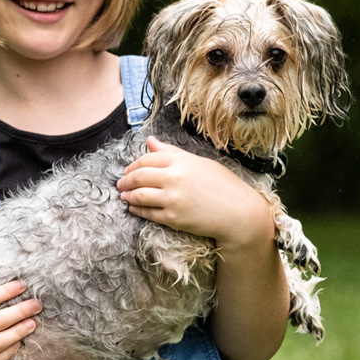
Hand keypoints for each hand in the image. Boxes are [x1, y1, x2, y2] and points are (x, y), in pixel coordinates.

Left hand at [116, 137, 273, 247]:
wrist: (238, 212)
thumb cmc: (223, 185)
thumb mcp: (199, 162)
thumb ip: (172, 152)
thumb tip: (150, 141)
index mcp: (181, 161)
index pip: (147, 159)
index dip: (134, 165)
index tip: (128, 169)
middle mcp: (174, 178)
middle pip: (139, 176)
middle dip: (126, 180)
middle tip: (121, 183)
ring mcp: (172, 199)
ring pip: (140, 195)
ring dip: (128, 195)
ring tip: (123, 195)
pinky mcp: (173, 218)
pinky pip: (148, 213)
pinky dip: (137, 209)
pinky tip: (133, 208)